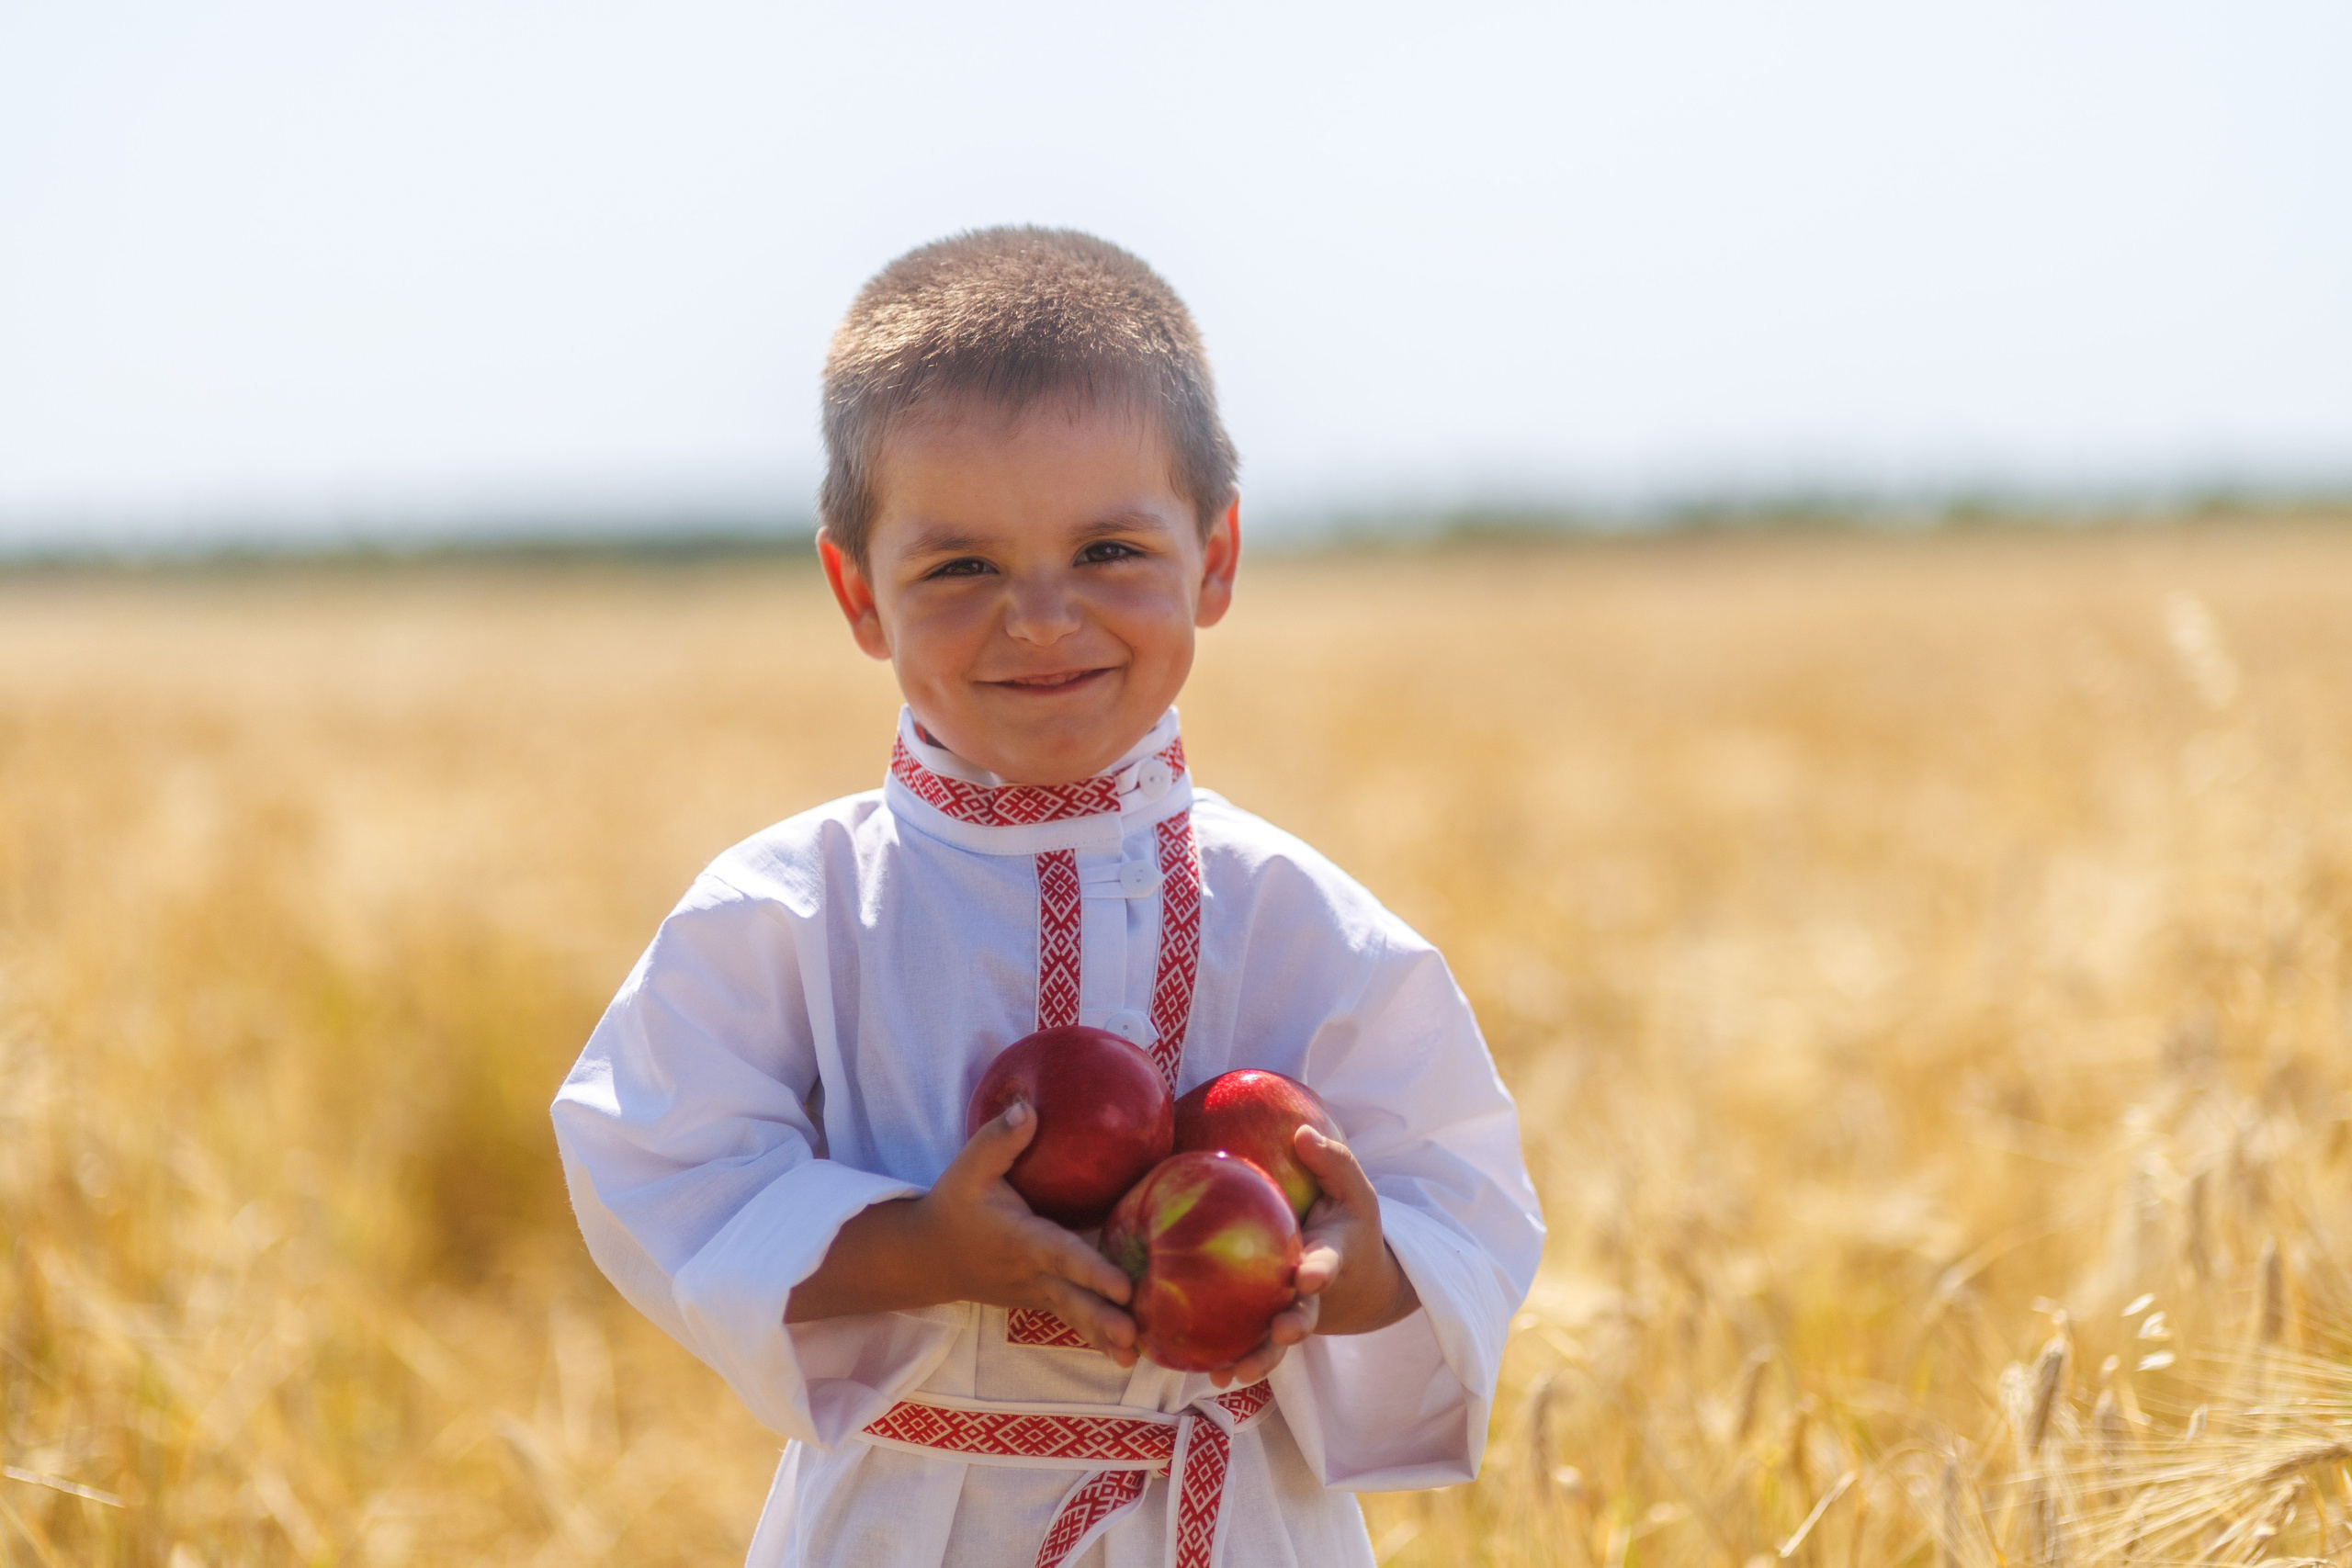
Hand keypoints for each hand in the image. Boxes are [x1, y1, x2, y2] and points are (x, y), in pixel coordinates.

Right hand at [918, 1102, 1141, 1363]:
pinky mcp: (1039, 1301)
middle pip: (1072, 1299)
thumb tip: (1030, 1107)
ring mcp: (1035, 1293)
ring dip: (1103, 1336)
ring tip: (1135, 1357)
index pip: (1060, 1255)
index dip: (1091, 1271)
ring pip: (1073, 1317)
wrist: (927, 1256)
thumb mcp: (968, 1168)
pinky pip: (1070, 1320)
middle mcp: (1030, 1273)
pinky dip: (1096, 1338)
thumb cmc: (954, 1206)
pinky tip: (1127, 1356)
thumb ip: (999, 1139)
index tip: (1122, 1286)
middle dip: (1102, 1319)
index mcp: (1020, 1240)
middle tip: (1135, 1337)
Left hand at [1207, 1125, 1419, 1387]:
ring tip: (1236, 1372)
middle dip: (1296, 1323)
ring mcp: (1293, 1315)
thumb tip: (1301, 1132)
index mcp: (1330, 1257)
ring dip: (1261, 1357)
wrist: (1358, 1279)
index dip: (1320, 1270)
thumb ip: (1333, 1162)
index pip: (1327, 1262)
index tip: (1310, 1276)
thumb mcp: (1354, 1191)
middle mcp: (1311, 1294)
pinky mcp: (1272, 1327)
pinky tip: (1213, 1373)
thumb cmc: (1348, 1225)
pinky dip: (1236, 1362)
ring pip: (1277, 1342)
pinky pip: (1253, 1345)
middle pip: (1304, 1313)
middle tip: (1284, 1332)